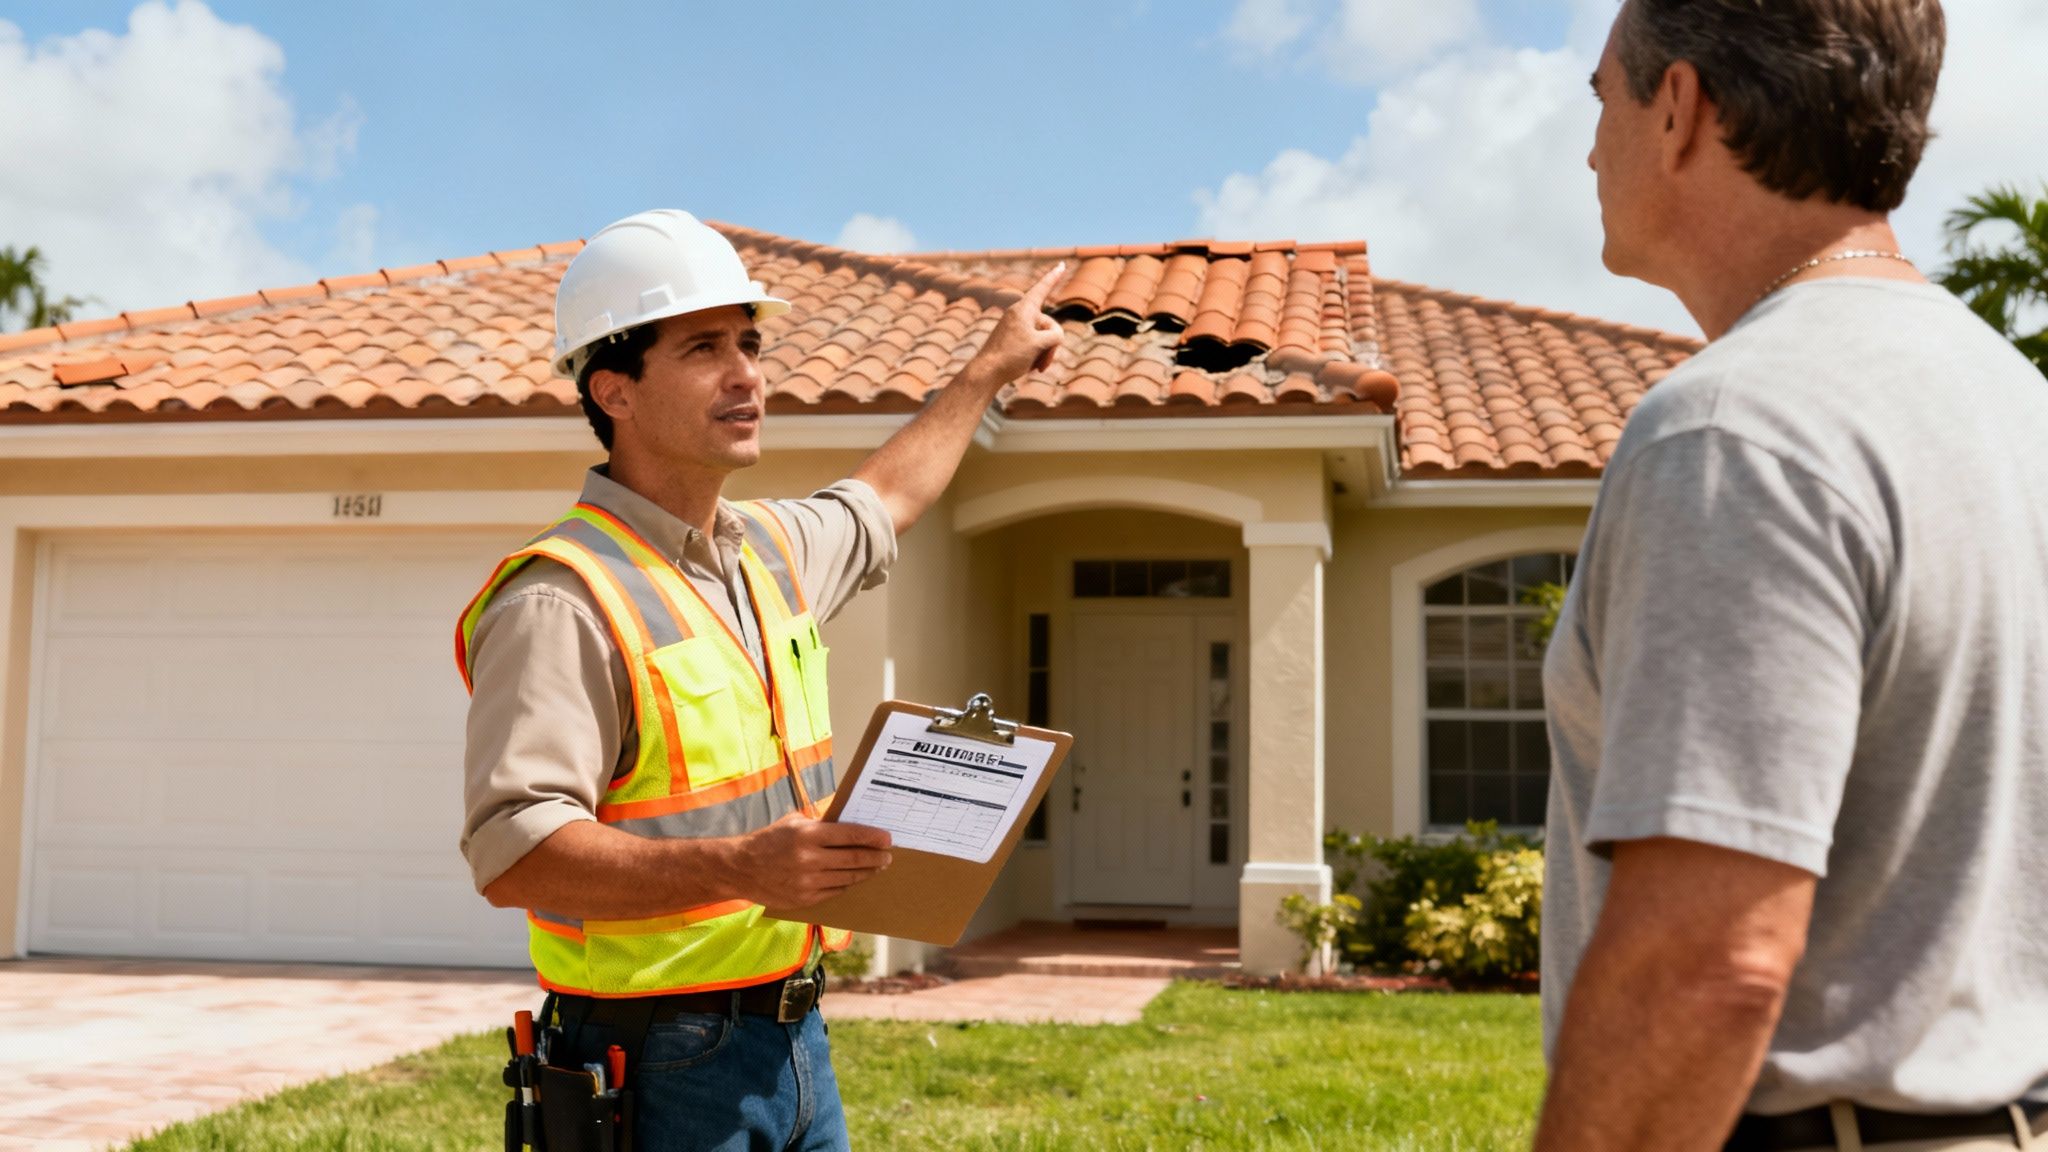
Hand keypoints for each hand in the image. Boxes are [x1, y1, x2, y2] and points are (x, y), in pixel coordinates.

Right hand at [735, 813, 892, 908]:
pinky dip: (847, 884)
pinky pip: (835, 891)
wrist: (741, 868)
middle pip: (854, 859)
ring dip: (866, 872)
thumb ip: (820, 824)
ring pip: (848, 878)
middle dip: (876, 857)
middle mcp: (810, 859)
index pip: (850, 835)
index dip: (873, 837)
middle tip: (888, 856)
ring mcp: (808, 882)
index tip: (888, 839)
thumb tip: (849, 826)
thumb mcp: (794, 822)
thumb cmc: (770, 840)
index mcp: (808, 835)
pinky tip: (854, 879)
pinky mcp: (805, 899)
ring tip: (876, 867)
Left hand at [967, 262, 1065, 381]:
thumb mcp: (1041, 344)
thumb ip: (1055, 335)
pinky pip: (1032, 344)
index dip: (1054, 277)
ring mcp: (1015, 327)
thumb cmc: (1011, 355)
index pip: (1042, 288)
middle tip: (1043, 363)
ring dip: (1044, 354)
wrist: (986, 373)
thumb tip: (1052, 337)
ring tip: (1037, 368)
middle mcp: (1019, 314)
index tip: (1061, 265)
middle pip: (1048, 325)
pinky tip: (1032, 368)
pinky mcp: (1012, 340)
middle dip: (1051, 345)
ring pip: (1042, 338)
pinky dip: (1036, 356)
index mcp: (1024, 309)